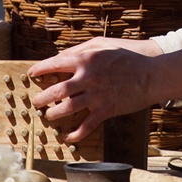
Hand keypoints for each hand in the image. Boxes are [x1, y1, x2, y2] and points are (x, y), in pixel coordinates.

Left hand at [29, 42, 160, 141]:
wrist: (150, 75)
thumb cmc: (126, 56)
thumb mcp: (102, 44)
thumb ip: (80, 49)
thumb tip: (61, 56)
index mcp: (85, 59)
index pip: (54, 64)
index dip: (40, 69)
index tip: (32, 74)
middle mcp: (88, 78)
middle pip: (57, 90)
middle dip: (42, 97)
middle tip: (36, 102)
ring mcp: (96, 95)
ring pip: (67, 108)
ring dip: (54, 114)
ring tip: (48, 115)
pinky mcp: (106, 110)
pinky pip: (87, 125)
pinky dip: (76, 133)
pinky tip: (68, 137)